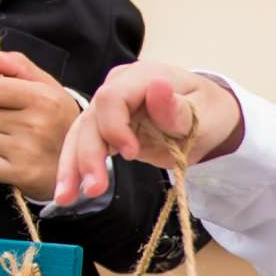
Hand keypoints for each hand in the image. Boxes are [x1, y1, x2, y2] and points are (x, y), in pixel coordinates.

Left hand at [0, 45, 75, 202]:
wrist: (82, 164)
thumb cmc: (58, 119)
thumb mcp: (46, 87)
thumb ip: (16, 65)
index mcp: (43, 98)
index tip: (1, 100)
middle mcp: (37, 124)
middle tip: (18, 125)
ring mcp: (29, 151)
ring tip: (19, 143)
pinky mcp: (23, 175)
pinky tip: (18, 162)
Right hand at [54, 61, 243, 205]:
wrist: (207, 121)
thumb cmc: (208, 112)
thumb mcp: (204, 113)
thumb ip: (177, 108)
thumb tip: (158, 87)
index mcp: (143, 77)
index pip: (113, 97)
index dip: (115, 126)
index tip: (131, 154)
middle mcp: (119, 88)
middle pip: (92, 119)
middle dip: (87, 155)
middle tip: (93, 188)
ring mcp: (109, 109)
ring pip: (81, 134)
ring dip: (72, 166)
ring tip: (66, 198)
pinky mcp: (106, 129)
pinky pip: (85, 146)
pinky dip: (75, 169)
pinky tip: (67, 193)